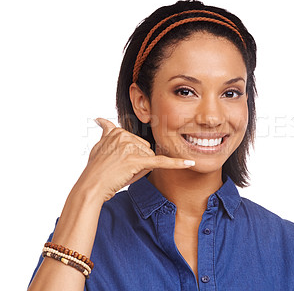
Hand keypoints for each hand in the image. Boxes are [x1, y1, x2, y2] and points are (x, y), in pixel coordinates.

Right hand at [79, 118, 194, 202]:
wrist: (91, 187)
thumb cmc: (96, 170)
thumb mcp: (99, 146)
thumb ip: (106, 131)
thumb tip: (100, 119)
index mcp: (117, 131)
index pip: (137, 142)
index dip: (131, 156)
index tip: (117, 163)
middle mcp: (123, 136)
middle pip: (145, 149)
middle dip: (138, 161)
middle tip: (120, 170)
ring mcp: (130, 148)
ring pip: (149, 158)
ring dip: (140, 168)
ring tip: (122, 173)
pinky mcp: (137, 161)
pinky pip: (161, 161)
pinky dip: (176, 163)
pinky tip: (189, 163)